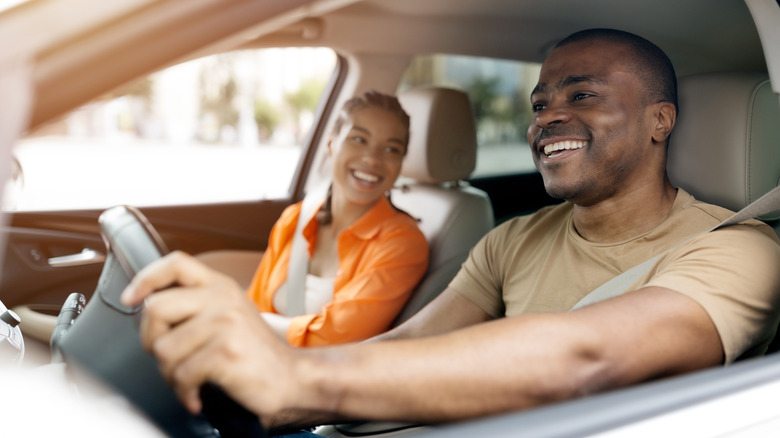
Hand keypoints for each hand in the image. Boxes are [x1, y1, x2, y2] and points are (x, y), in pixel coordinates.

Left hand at [120, 251, 297, 415]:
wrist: (292, 378)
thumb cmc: (255, 352)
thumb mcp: (230, 315)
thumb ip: (197, 305)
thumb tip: (148, 307)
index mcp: (221, 286)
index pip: (176, 264)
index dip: (147, 278)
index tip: (131, 298)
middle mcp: (223, 299)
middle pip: (156, 309)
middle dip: (151, 341)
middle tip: (168, 358)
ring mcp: (225, 324)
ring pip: (163, 349)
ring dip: (169, 374)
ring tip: (188, 380)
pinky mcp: (225, 352)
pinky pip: (181, 374)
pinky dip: (184, 393)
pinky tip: (196, 396)